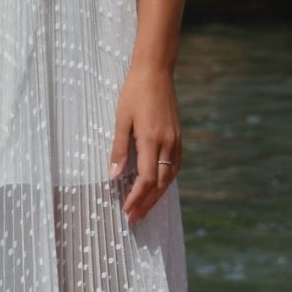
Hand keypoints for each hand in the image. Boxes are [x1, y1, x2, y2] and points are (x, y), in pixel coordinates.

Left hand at [109, 61, 181, 225]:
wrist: (156, 72)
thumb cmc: (134, 92)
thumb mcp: (121, 119)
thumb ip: (118, 149)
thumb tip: (113, 175)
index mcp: (151, 139)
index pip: (146, 179)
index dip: (137, 197)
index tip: (126, 211)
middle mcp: (167, 144)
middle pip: (160, 184)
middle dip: (146, 204)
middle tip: (134, 220)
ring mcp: (176, 141)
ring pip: (169, 178)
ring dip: (157, 197)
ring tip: (144, 210)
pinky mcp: (178, 138)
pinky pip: (174, 167)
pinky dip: (166, 182)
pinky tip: (157, 189)